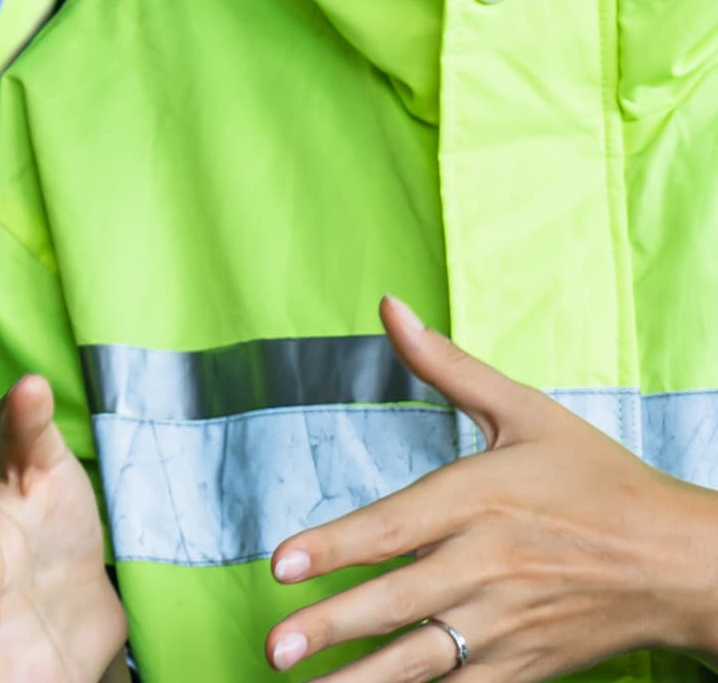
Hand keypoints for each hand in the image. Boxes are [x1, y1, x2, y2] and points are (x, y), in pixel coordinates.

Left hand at [262, 296, 717, 679]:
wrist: (683, 562)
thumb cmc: (599, 481)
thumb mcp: (526, 413)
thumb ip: (447, 367)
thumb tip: (389, 308)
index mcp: (481, 501)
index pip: (395, 528)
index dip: (335, 548)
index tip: (281, 565)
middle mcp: (488, 567)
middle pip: (398, 602)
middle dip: (333, 626)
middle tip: (275, 647)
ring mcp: (506, 624)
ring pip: (423, 660)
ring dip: (362, 680)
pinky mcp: (525, 665)